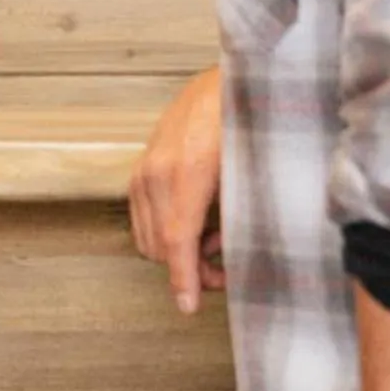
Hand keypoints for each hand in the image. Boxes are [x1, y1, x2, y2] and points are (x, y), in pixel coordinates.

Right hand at [130, 66, 225, 313]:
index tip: (187, 306)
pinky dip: (166, 233)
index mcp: (185, 174)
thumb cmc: (243, 124)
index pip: (176, 241)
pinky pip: (144, 218)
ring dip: (177, 252)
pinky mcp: (139, 169)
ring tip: (214, 245)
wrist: (223, 84)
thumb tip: (230, 257)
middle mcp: (154, 173)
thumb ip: (238, 218)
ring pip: (147, 237)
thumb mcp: (250, 175)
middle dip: (189, 269)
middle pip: (158, 246)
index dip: (183, 279)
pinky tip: (197, 225)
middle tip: (223, 271)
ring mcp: (142, 171)